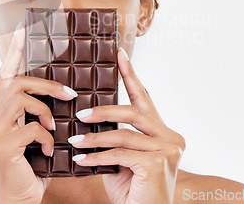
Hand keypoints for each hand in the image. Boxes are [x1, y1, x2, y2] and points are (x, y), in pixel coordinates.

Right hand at [0, 22, 77, 203]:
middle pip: (16, 81)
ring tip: (56, 124)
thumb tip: (64, 92)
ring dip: (46, 107)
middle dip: (46, 83)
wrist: (18, 201)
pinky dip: (45, 136)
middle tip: (69, 92)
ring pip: (20, 97)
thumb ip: (39, 114)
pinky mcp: (1, 146)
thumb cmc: (29, 168)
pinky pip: (30, 126)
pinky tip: (48, 150)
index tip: (22, 29)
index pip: (5, 75)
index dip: (14, 51)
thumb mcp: (35, 136)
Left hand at [68, 47, 185, 203]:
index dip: (131, 74)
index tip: (119, 54)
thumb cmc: (133, 190)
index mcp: (163, 131)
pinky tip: (81, 159)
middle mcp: (170, 136)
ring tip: (73, 139)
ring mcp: (167, 150)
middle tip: (80, 112)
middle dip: (104, 110)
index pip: (144, 98)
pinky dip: (97, 156)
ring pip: (124, 133)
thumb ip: (115, 137)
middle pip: (133, 112)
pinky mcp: (158, 163)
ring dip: (95, 136)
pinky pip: (120, 153)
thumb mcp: (122, 158)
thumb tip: (88, 117)